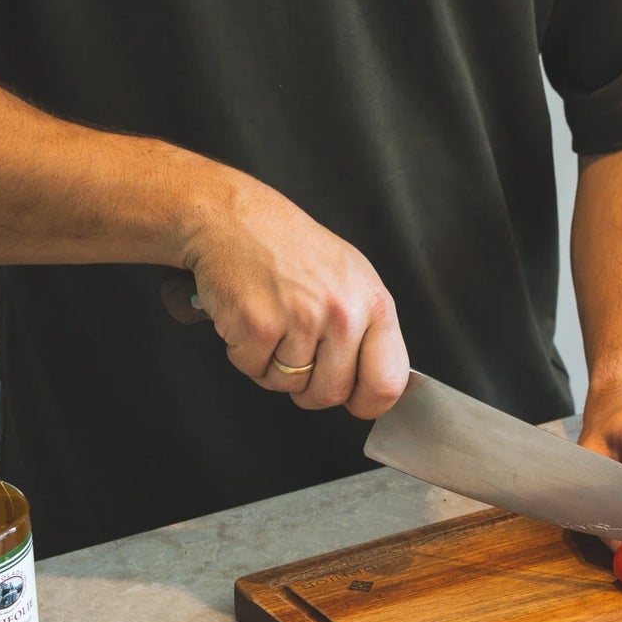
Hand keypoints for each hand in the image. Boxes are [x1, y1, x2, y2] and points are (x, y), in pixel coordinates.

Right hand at [179, 172, 409, 418]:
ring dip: (273, 366)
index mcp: (374, 302)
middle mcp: (343, 311)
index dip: (366, 402)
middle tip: (297, 353)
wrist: (234, 219)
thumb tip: (375, 385)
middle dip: (309, 387)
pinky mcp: (258, 325)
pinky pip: (253, 371)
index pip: (387, 382)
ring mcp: (301, 318)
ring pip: (289, 386)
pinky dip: (245, 354)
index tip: (353, 400)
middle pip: (331, 394)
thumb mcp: (351, 279)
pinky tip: (250, 319)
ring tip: (273, 323)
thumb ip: (368, 330)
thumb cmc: (292, 249)